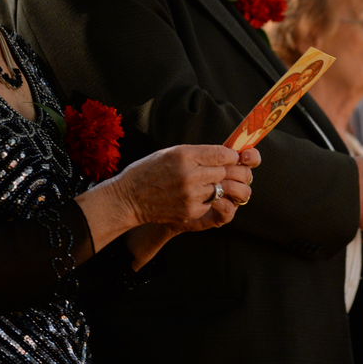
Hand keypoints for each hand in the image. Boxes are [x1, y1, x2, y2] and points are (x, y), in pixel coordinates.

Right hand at [110, 144, 253, 225]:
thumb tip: (225, 154)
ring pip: (221, 189)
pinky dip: (210, 200)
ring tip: (221, 184)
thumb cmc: (149, 171)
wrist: (129, 198)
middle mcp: (189, 174)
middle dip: (232, 172)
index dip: (232, 156)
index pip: (222, 154)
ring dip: (223, 187)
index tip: (233, 157)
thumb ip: (198, 153)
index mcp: (184, 155)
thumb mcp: (171, 152)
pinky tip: (202, 196)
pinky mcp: (190, 211)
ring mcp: (190, 195)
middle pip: (226, 172)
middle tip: (233, 171)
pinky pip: (211, 204)